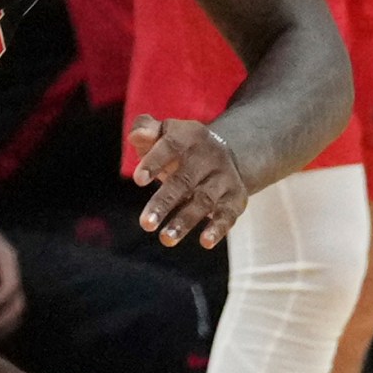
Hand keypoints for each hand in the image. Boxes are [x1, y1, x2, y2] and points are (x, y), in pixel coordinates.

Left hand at [128, 116, 246, 247]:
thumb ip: (145, 129)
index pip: (170, 146)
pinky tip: (205, 242)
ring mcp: (224, 177)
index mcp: (189, 136)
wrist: (225, 154)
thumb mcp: (163, 133)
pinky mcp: (236, 197)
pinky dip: (218, 228)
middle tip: (145, 224)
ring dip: (185, 221)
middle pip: (184, 180)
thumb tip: (136, 136)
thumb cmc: (179, 148)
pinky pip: (228, 214)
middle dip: (164, 202)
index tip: (138, 180)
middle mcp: (209, 156)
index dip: (155, 161)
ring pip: (204, 201)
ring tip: (165, 239)